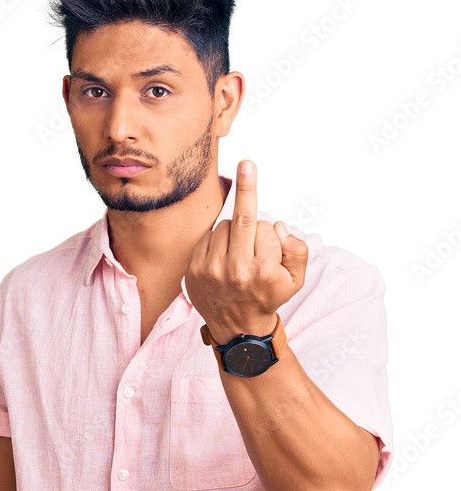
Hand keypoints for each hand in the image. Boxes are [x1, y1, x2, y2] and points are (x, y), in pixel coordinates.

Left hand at [184, 160, 307, 344]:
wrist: (238, 327)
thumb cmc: (269, 297)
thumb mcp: (295, 279)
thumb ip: (297, 250)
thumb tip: (279, 226)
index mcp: (261, 270)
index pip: (264, 228)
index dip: (270, 232)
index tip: (255, 181)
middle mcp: (234, 270)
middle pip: (241, 219)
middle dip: (246, 189)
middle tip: (247, 163)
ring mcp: (210, 270)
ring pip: (223, 227)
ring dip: (234, 231)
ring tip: (239, 253)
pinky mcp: (193, 270)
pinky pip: (207, 238)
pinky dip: (217, 241)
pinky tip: (223, 258)